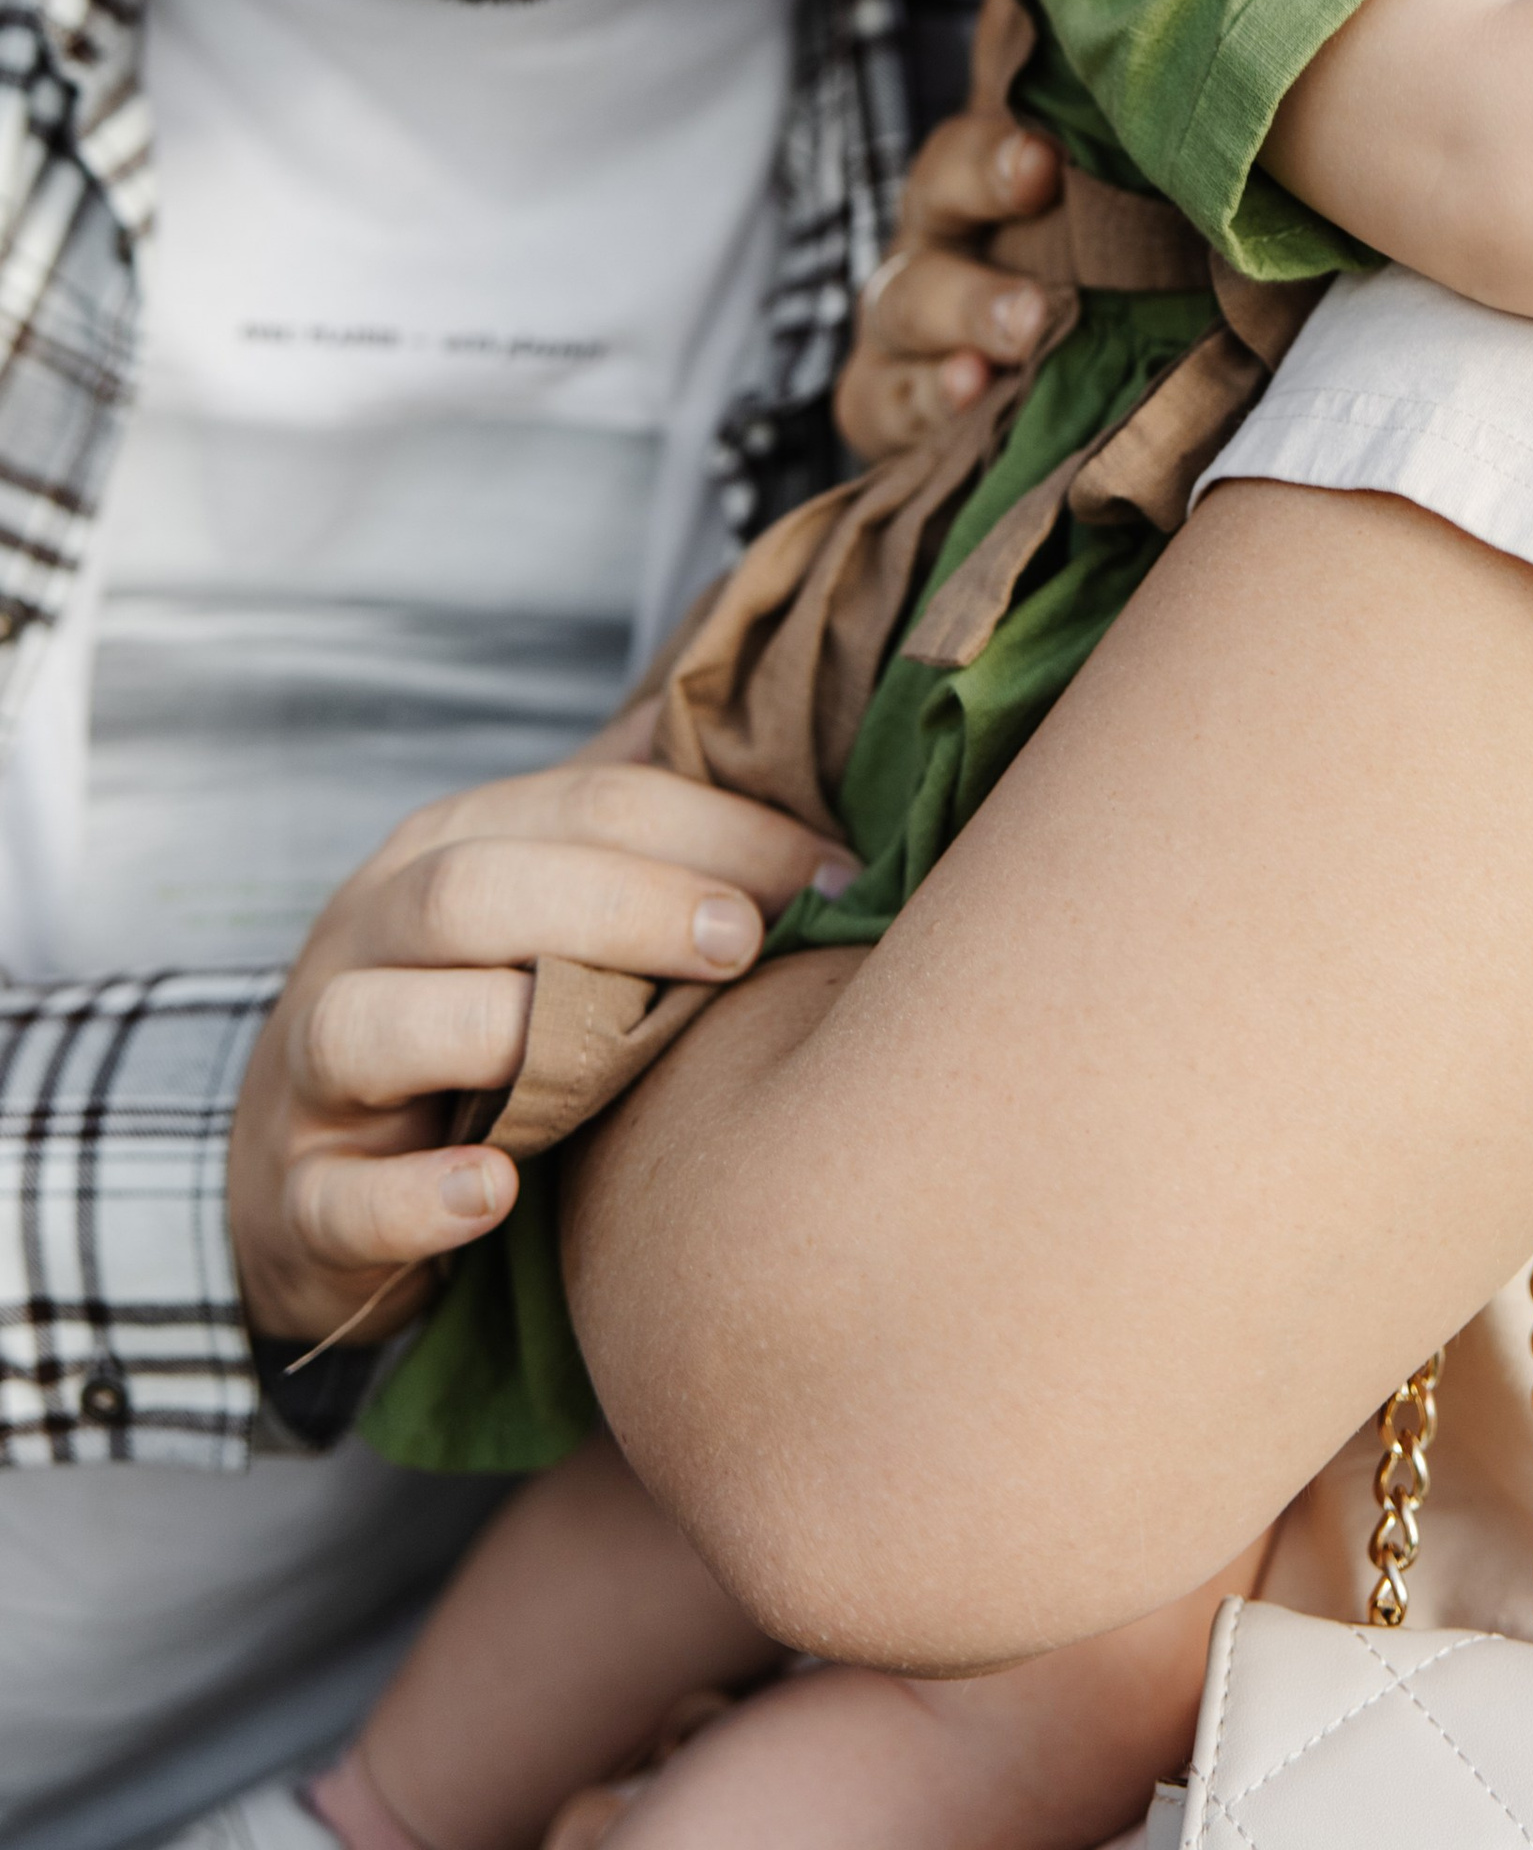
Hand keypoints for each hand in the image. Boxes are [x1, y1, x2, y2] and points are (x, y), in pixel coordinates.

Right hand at [229, 759, 848, 1351]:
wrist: (309, 1169)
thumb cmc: (480, 1015)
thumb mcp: (546, 903)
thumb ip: (645, 826)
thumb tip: (788, 731)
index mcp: (444, 849)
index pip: (582, 804)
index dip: (717, 830)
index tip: (835, 874)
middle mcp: (365, 939)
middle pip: (471, 892)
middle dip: (620, 906)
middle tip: (744, 941)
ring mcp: (314, 1072)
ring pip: (374, 1023)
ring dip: (505, 1035)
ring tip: (619, 1059)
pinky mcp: (298, 1200)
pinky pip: (338, 1199)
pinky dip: (414, 1198)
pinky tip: (493, 1193)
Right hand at [834, 102, 1058, 458]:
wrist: (1039, 390)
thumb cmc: (1078, 271)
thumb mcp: (1095, 190)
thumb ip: (1093, 104)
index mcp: (980, 180)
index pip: (971, 145)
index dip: (995, 150)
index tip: (1045, 159)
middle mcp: (933, 240)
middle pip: (933, 200)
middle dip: (980, 195)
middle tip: (1037, 199)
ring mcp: (900, 326)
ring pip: (906, 301)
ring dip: (965, 309)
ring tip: (1021, 329)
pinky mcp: (884, 404)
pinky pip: (884, 399)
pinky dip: (925, 396)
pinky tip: (971, 392)